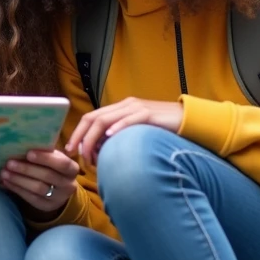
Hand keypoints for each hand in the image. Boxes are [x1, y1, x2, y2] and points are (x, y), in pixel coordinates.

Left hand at [0, 148, 79, 215]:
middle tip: (9, 163)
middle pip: (47, 176)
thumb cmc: (52, 167)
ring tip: (4, 172)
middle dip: (26, 169)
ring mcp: (58, 198)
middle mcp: (68, 184)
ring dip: (19, 180)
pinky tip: (6, 182)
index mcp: (72, 169)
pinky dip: (17, 189)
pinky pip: (31, 198)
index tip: (28, 153)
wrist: (59, 190)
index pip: (61, 163)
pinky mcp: (47, 206)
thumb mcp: (54, 158)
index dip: (45, 158)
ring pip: (38, 188)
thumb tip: (21, 145)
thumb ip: (44, 152)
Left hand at [65, 98, 184, 165]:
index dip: (78, 133)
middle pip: (94, 118)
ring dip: (94, 138)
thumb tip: (101, 152)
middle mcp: (124, 106)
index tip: (70, 149)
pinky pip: (130, 119)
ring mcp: (136, 108)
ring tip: (89, 154)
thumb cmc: (161, 130)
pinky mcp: (149, 114)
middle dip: (81, 137)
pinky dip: (118, 128)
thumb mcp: (136, 133)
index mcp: (119, 109)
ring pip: (106, 120)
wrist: (188, 120)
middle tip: (74, 154)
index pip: (91, 118)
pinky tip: (110, 138)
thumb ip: (119, 137)